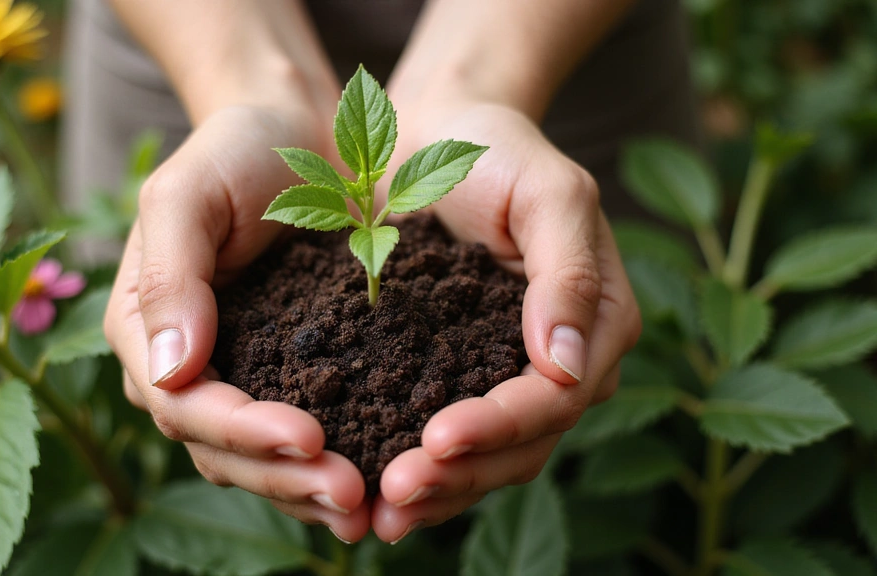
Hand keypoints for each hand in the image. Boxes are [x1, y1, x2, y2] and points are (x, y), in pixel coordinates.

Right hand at [103, 105, 371, 541]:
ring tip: (368, 507)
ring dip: (310, 489)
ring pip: (263, 461)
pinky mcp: (290, 374)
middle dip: (284, 477)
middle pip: (224, 450)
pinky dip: (335, 463)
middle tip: (351, 494)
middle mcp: (187, 369)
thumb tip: (169, 371)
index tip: (310, 436)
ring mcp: (239, 377)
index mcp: (146, 332)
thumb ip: (170, 277)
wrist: (295, 133)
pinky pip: (304, 437)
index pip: (186, 406)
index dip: (243, 432)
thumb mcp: (186, 194)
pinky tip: (380, 481)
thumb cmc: (235, 150)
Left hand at [371, 100, 641, 541]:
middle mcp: (563, 362)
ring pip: (489, 458)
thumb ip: (567, 274)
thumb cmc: (496, 149)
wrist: (436, 134)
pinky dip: (420, 468)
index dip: (500, 426)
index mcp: (599, 321)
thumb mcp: (547, 193)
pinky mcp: (460, 374)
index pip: (556, 398)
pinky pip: (450, 437)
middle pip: (523, 444)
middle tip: (396, 493)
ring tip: (381, 513)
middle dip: (462, 475)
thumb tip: (566, 367)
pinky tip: (375, 493)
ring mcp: (510, 374)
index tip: (436, 440)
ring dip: (440, 490)